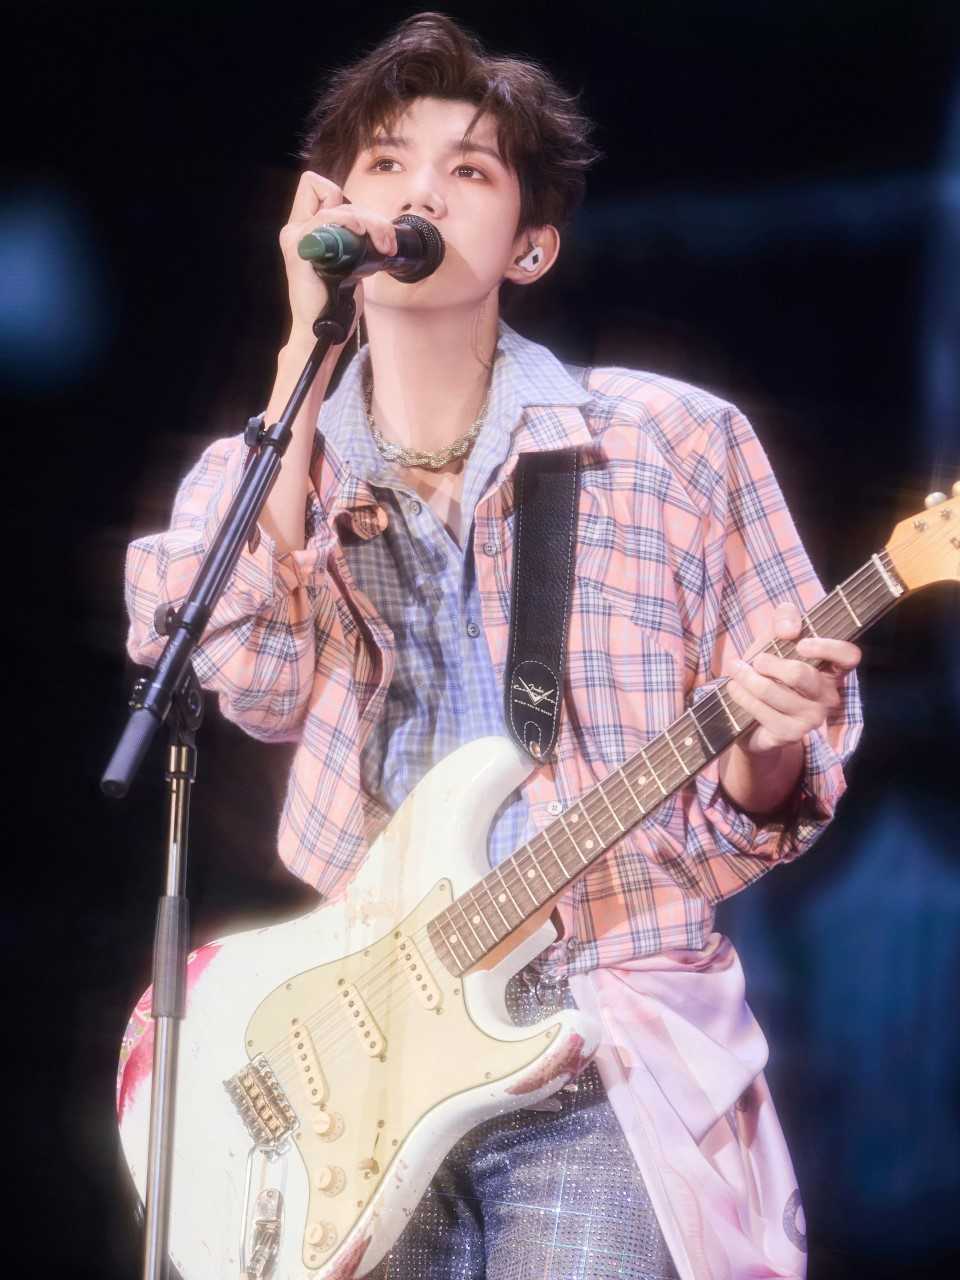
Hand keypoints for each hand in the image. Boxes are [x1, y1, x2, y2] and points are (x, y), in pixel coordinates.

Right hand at [278, 171, 398, 348]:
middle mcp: (296, 231)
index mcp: (305, 231)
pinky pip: (326, 220)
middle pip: (333, 193)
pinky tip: (364, 239)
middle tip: (387, 242)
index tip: (365, 229)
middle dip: (370, 215)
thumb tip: (374, 230)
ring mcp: (295, 239)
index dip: (344, 199)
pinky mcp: (299, 252)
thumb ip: (350, 243)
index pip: (317, 188)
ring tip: (383, 247)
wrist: (321, 333)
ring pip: (336, 207)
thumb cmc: (333, 304)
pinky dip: (350, 223)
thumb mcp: (346, 265)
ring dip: (369, 222)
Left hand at [726, 602, 860, 755]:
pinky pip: (761, 710)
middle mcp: (828, 696)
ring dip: (746, 677)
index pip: (849, 656)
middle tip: (756, 659)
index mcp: (832, 669)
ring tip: (735, 670)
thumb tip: (789, 631)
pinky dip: (742, 695)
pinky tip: (734, 688)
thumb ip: (786, 618)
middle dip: (768, 662)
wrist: (752, 717)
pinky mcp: (791, 734)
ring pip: (772, 691)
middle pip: (800, 674)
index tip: (801, 644)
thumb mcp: (776, 637)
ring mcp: (812, 718)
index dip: (829, 647)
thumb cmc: (770, 670)